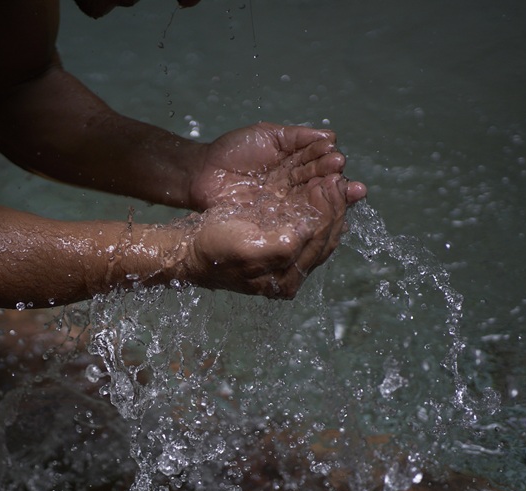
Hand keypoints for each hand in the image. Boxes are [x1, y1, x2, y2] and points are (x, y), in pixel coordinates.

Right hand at [184, 174, 348, 298]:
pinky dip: (316, 201)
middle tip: (337, 177)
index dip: (330, 212)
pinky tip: (318, 183)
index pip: (321, 244)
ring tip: (332, 176)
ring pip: (321, 227)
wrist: (188, 247)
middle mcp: (292, 271)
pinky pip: (308, 220)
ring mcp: (287, 256)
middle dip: (335, 205)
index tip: (329, 185)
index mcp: (287, 280)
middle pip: (327, 236)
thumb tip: (308, 231)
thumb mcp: (247, 249)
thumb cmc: (213, 250)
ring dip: (329, 201)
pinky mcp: (280, 240)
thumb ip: (282, 245)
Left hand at [189, 122, 366, 210]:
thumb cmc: (232, 151)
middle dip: (333, 177)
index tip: (336, 157)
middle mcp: (295, 187)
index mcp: (296, 165)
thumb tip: (329, 137)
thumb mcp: (268, 136)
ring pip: (313, 203)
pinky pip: (296, 221)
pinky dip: (312, 217)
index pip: (319, 163)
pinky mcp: (274, 223)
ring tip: (342, 188)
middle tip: (339, 171)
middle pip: (321, 183)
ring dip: (329, 196)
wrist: (202, 172)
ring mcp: (286, 206)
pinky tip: (326, 212)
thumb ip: (297, 137)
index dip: (328, 160)